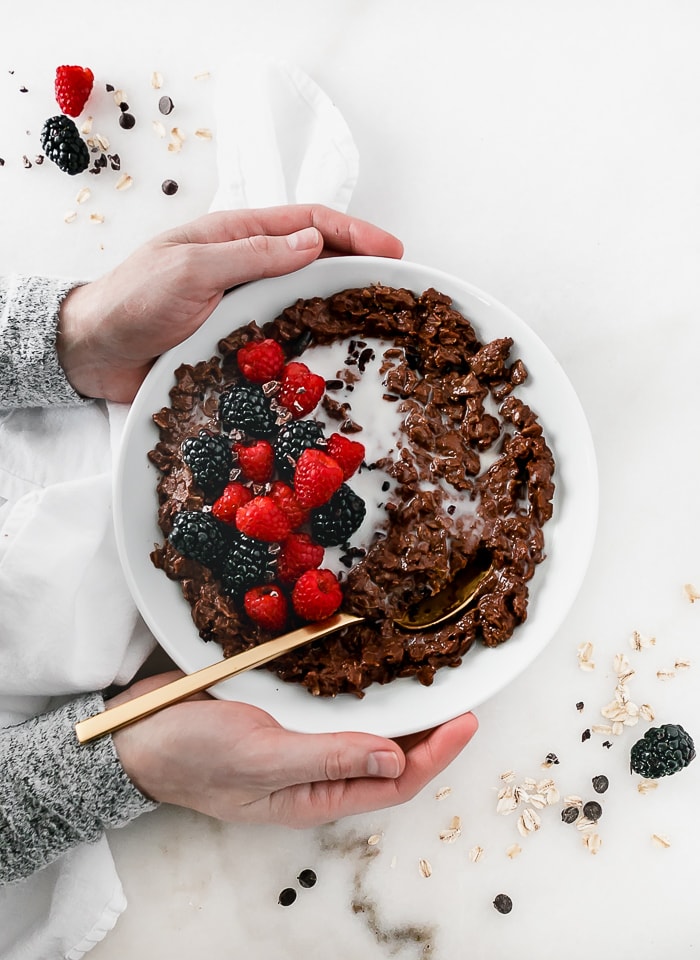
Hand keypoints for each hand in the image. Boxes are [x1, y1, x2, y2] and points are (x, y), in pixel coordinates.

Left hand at [57, 204, 403, 402]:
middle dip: (359, 270)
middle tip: (398, 293)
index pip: (309, 223)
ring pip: (305, 303)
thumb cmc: (134, 300)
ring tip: (378, 327)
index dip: (354, 233)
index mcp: (237, 235)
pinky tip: (332, 361)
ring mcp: (244, 306)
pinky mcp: (238, 343)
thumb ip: (252, 255)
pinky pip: (284, 342)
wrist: (95, 351)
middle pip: (316, 261)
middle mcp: (247, 268)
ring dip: (341, 311)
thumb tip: (313, 242)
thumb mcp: (193, 269)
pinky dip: (312, 347)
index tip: (392, 252)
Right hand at [108, 672, 477, 826]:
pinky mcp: (286, 708)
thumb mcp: (262, 759)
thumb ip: (328, 757)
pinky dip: (360, 682)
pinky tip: (371, 657)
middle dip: (429, 727)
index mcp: (316, 793)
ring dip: (399, 703)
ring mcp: (301, 737)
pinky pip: (335, 699)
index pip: (395, 781)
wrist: (137, 732)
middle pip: (389, 753)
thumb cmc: (193, 755)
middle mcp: (317, 768)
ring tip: (429, 672)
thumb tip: (396, 756)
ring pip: (366, 723)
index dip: (436, 753)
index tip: (468, 719)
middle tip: (460, 688)